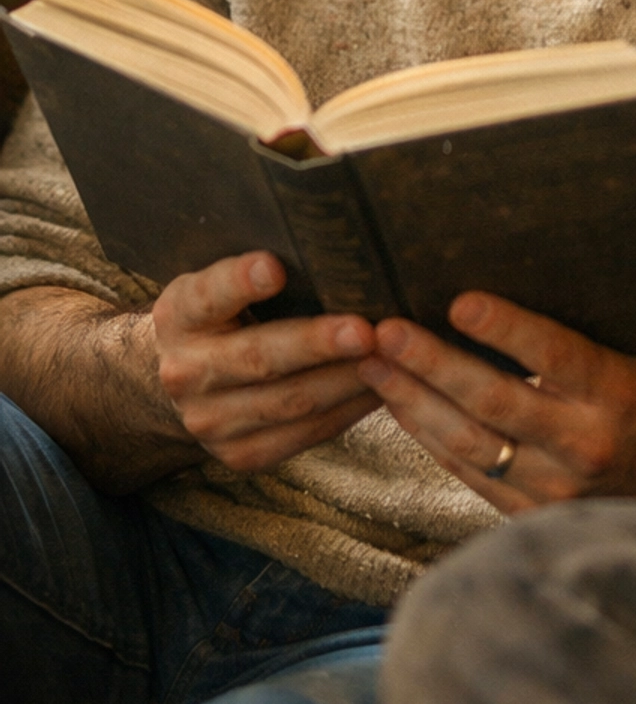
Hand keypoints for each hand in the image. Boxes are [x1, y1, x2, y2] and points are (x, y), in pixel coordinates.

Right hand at [153, 253, 378, 471]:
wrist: (191, 380)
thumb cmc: (226, 314)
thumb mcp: (221, 283)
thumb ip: (258, 269)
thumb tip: (331, 248)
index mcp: (179, 317)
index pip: (209, 296)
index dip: (240, 282)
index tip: (274, 268)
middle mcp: (184, 373)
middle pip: (258, 358)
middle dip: (317, 344)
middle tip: (365, 330)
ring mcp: (209, 421)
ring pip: (289, 402)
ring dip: (345, 380)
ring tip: (388, 357)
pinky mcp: (239, 454)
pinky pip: (304, 434)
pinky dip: (347, 410)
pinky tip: (378, 387)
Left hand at [357, 292, 635, 514]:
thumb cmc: (631, 392)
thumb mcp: (624, 353)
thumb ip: (570, 330)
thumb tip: (494, 272)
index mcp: (617, 391)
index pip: (555, 355)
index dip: (507, 329)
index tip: (459, 300)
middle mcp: (587, 443)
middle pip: (496, 402)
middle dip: (433, 364)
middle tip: (386, 330)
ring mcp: (556, 488)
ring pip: (470, 444)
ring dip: (413, 401)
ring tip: (373, 364)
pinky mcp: (529, 515)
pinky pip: (467, 472)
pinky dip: (427, 435)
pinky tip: (399, 403)